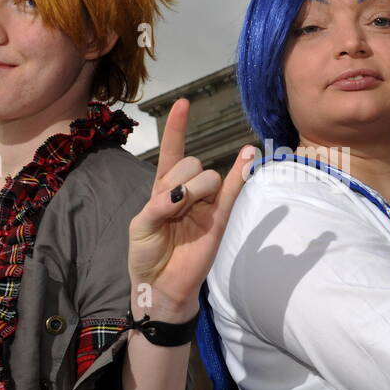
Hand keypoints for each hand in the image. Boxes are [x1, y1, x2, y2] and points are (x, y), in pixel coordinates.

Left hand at [127, 98, 253, 321]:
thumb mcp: (140, 227)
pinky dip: (242, 172)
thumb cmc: (146, 256)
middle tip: (171, 208)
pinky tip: (249, 154)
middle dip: (180, 179)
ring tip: (184, 214)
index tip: (182, 104)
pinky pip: (233, 191)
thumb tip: (182, 195)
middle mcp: (185, 191)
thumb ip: (157, 206)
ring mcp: (205, 204)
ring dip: (195, 189)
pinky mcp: (219, 218)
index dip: (176, 128)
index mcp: (162, 189)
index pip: (171, 152)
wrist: (161, 285)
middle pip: (190, 163)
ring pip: (208, 177)